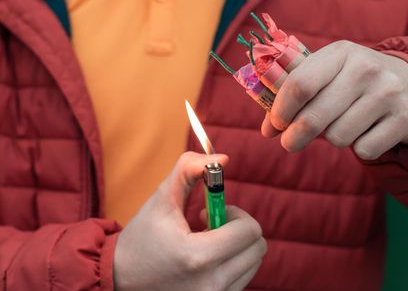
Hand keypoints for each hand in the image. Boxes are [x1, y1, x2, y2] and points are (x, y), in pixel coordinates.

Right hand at [114, 152, 266, 290]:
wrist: (120, 280)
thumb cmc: (142, 237)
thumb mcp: (162, 199)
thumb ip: (189, 170)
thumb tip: (223, 158)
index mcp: (198, 256)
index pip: (250, 231)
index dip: (235, 214)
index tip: (209, 213)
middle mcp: (211, 285)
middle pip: (258, 248)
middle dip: (239, 229)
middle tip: (210, 226)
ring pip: (253, 263)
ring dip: (236, 247)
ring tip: (206, 244)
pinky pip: (243, 278)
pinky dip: (232, 264)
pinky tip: (205, 261)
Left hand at [261, 40, 407, 159]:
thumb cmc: (357, 82)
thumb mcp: (331, 73)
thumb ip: (296, 93)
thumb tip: (268, 129)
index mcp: (341, 52)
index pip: (300, 84)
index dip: (281, 110)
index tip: (274, 125)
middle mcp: (367, 68)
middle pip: (314, 117)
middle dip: (295, 136)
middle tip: (290, 143)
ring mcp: (389, 92)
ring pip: (338, 137)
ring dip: (334, 138)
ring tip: (345, 124)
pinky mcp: (407, 118)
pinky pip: (365, 150)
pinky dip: (361, 148)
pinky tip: (369, 132)